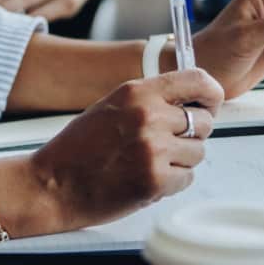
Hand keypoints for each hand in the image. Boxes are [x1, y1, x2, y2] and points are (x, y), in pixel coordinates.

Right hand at [29, 68, 221, 230]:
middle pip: (204, 121)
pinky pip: (187, 179)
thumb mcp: (112, 107)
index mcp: (137, 92)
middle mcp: (148, 116)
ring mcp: (153, 149)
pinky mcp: (155, 180)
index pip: (198, 80)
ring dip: (181, 160)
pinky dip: (171, 182)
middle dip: (192, 134)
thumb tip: (191, 102)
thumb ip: (150, 100)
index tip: (209, 104)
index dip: (211, 94)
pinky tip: (143, 178)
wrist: (52, 185)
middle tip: (167, 143)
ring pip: (198, 152)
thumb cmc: (78, 149)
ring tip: (148, 162)